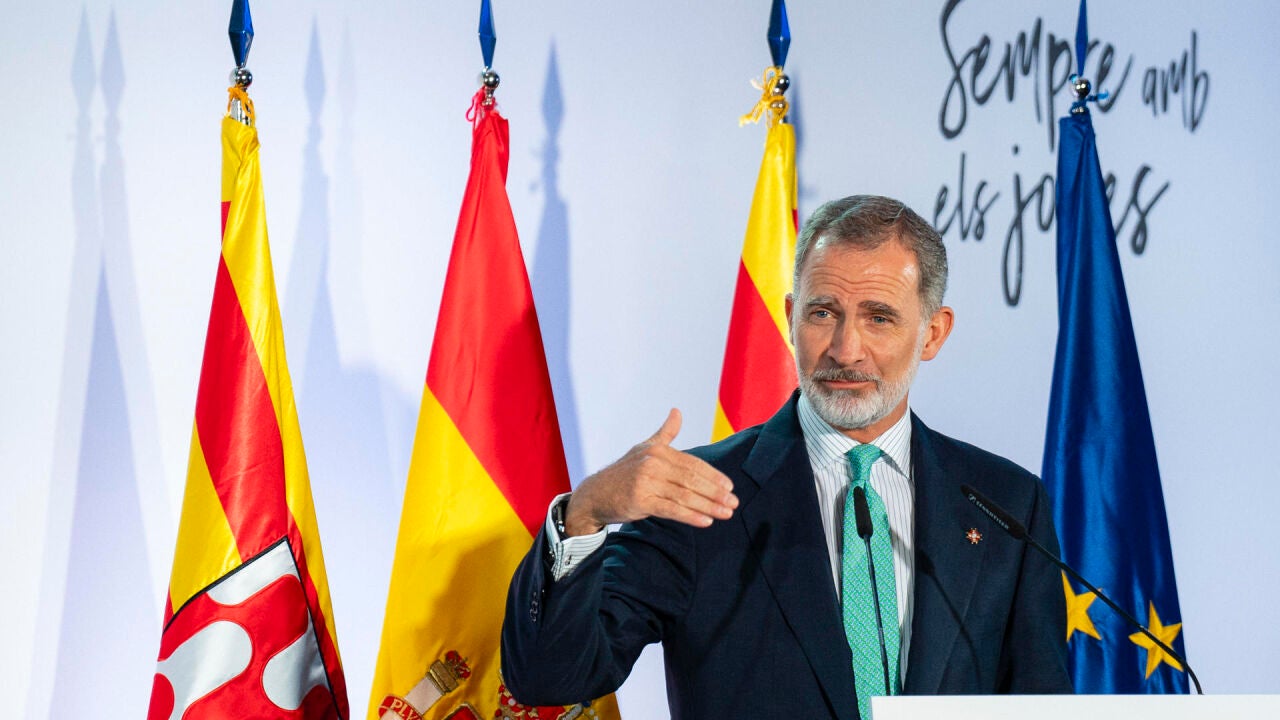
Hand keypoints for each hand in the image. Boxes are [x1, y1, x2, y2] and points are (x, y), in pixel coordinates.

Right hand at [563, 409, 737, 535]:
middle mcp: (652, 464)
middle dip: (716, 492)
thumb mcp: (644, 448)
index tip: (730, 487)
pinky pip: (672, 509)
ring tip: (726, 513)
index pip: (693, 464)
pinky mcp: (640, 501)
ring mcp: (646, 482)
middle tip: (733, 503)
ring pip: (685, 496)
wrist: (595, 494)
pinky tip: (706, 521)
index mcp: (657, 450)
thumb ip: (665, 433)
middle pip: (692, 479)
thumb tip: (677, 411)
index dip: (713, 476)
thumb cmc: (624, 473)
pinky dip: (691, 516)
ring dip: (709, 506)